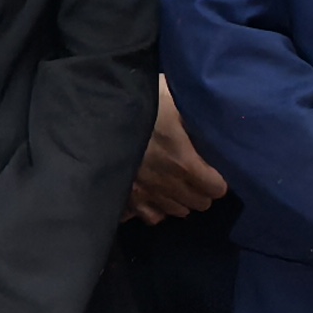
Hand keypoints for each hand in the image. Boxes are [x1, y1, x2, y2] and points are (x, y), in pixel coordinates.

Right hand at [131, 84, 230, 223]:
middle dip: (201, 189)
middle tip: (195, 173)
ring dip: (181, 198)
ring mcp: (144, 193)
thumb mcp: (173, 96)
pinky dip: (156, 208)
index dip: (217, 178)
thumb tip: (215, 120)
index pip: (215, 188)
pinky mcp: (124, 196)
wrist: (95, 112)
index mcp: (182, 162)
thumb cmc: (139, 100)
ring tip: (176, 182)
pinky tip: (156, 194)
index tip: (213, 168)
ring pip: (177, 211)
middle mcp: (166, 184)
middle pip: (199, 203)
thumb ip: (196, 115)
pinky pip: (150, 216)